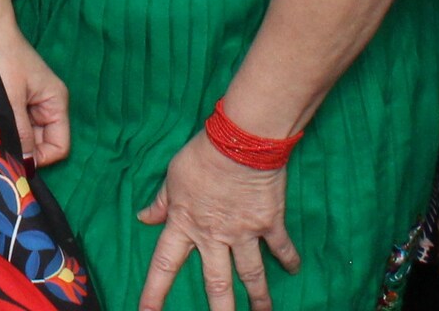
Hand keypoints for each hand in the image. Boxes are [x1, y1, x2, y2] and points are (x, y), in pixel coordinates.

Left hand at [0, 0, 69, 165]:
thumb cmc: (1, 57)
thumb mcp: (10, 99)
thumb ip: (19, 133)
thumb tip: (25, 166)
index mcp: (55, 102)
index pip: (59, 147)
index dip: (40, 159)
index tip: (15, 160)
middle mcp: (47, 104)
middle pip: (42, 144)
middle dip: (23, 150)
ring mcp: (31, 102)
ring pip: (26, 136)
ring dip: (11, 139)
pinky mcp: (16, 98)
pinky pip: (15, 124)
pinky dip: (4, 129)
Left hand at [138, 131, 300, 310]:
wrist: (240, 142)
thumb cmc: (202, 155)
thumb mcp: (173, 176)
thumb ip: (161, 202)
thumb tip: (144, 217)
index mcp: (185, 224)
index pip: (164, 264)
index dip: (154, 292)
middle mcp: (214, 236)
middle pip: (215, 284)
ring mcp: (244, 233)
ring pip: (252, 275)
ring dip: (259, 299)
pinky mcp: (269, 223)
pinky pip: (281, 247)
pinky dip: (289, 259)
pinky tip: (294, 270)